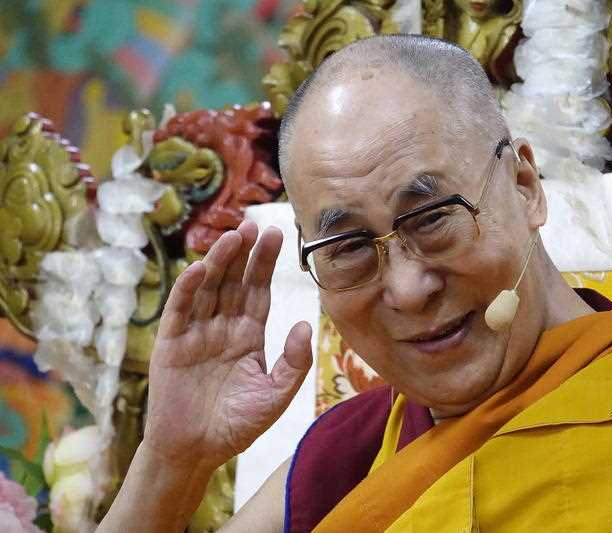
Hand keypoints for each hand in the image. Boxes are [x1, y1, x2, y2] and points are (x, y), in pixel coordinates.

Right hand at [142, 220, 311, 469]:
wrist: (197, 452)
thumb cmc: (237, 424)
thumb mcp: (276, 394)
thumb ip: (294, 361)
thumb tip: (303, 323)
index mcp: (248, 334)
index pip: (259, 290)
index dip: (266, 263)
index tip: (277, 234)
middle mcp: (223, 327)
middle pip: (234, 282)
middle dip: (244, 254)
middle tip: (254, 224)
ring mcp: (196, 333)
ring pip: (209, 289)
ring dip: (219, 262)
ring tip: (233, 237)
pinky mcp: (171, 344)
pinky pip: (180, 311)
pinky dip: (187, 290)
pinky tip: (198, 269)